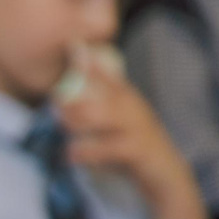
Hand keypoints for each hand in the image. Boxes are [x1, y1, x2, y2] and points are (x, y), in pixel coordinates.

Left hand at [61, 58, 195, 213]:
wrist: (165, 174)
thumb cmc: (132, 145)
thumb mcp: (117, 122)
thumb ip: (94, 108)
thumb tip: (61, 103)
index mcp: (127, 98)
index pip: (108, 75)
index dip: (91, 62)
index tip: (73, 45)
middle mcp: (133, 108)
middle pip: (101, 94)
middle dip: (74, 100)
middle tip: (54, 108)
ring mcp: (137, 127)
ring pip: (102, 117)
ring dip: (77, 123)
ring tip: (63, 131)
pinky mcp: (138, 150)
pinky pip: (108, 148)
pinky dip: (87, 152)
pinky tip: (71, 155)